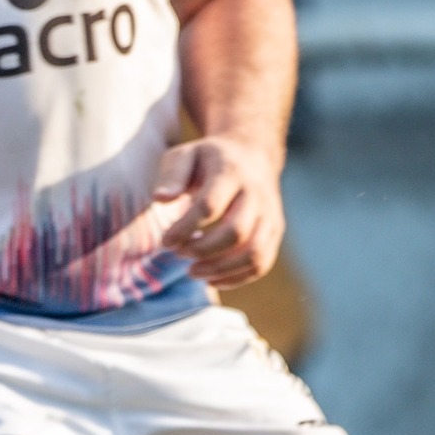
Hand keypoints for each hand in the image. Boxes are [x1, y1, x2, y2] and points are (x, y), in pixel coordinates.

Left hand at [153, 133, 283, 285]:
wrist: (251, 155)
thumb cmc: (207, 160)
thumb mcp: (184, 156)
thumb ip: (172, 176)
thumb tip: (160, 198)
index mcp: (230, 172)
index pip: (210, 206)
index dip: (185, 229)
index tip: (165, 241)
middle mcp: (256, 194)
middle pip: (236, 232)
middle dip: (202, 250)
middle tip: (178, 253)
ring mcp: (269, 214)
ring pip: (253, 252)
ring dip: (220, 269)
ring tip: (192, 272)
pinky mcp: (274, 230)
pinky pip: (262, 262)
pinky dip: (237, 278)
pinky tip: (212, 279)